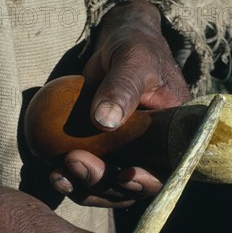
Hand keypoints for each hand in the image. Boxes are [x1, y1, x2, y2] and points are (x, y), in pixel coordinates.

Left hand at [50, 0, 190, 206]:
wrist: (119, 44)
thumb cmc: (137, 47)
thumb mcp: (134, 61)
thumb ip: (122, 88)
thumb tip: (105, 121)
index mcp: (175, 133)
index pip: (168, 169)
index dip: (148, 181)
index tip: (124, 175)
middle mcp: (156, 151)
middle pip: (134, 185)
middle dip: (105, 183)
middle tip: (75, 161)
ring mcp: (130, 154)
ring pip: (111, 188)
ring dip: (86, 188)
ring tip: (59, 174)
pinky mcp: (106, 152)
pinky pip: (94, 175)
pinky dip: (75, 179)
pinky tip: (56, 173)